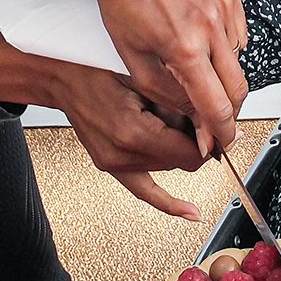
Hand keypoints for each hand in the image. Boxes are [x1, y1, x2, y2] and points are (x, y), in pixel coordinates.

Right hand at [0, 35, 206, 218]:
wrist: (62, 76)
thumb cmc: (96, 68)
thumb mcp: (144, 77)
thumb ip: (177, 101)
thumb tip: (209, 118)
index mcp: (133, 132)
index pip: (190, 152)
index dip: (210, 140)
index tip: (219, 126)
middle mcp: (122, 154)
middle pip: (182, 161)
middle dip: (193, 140)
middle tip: (189, 112)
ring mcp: (114, 163)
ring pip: (168, 168)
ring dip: (176, 148)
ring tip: (161, 115)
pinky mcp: (110, 166)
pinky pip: (145, 191)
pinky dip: (169, 203)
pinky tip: (190, 213)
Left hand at [85, 0, 247, 154]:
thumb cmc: (125, 9)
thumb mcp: (137, 66)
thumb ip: (172, 99)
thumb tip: (202, 127)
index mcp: (184, 45)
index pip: (216, 104)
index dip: (222, 132)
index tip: (221, 145)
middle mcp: (209, 24)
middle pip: (238, 88)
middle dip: (228, 111)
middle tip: (212, 120)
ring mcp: (223, 5)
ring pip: (239, 64)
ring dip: (223, 76)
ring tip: (194, 65)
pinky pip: (238, 37)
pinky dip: (224, 49)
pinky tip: (200, 40)